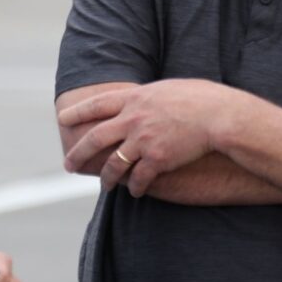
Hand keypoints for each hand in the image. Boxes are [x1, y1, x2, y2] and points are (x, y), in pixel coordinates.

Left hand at [58, 79, 232, 195]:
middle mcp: (133, 119)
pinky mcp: (157, 159)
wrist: (219, 116)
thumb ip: (148, 97)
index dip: (77, 112)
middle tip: (68, 164)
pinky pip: (138, 178)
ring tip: (103, 186)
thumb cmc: (201, 98)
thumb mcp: (167, 89)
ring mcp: (143, 140)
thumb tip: (141, 99)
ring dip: (105, 178)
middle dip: (79, 153)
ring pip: (113, 163)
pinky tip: (133, 192)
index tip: (62, 118)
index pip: (96, 105)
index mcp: (135, 98)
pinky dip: (134, 187)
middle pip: (96, 138)